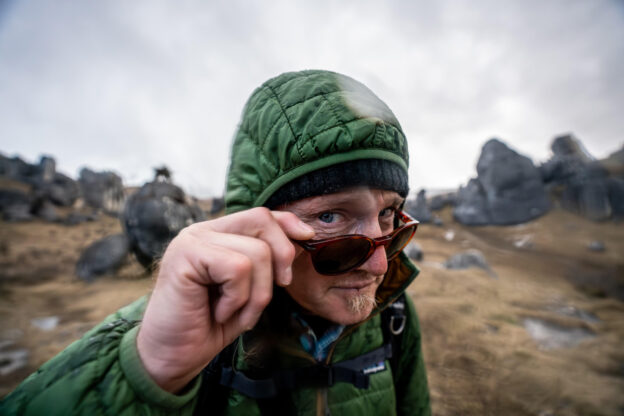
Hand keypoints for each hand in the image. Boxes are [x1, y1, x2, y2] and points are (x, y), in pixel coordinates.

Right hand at [136, 207, 314, 392]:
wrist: (172, 356)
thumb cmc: (209, 326)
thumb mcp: (249, 292)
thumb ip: (267, 263)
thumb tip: (302, 235)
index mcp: (217, 235)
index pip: (261, 214)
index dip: (288, 222)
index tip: (307, 237)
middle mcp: (203, 231)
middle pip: (262, 221)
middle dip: (280, 258)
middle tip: (268, 295)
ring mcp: (193, 240)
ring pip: (256, 253)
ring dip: (256, 295)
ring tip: (234, 313)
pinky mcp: (186, 254)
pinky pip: (238, 269)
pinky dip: (237, 299)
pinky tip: (219, 313)